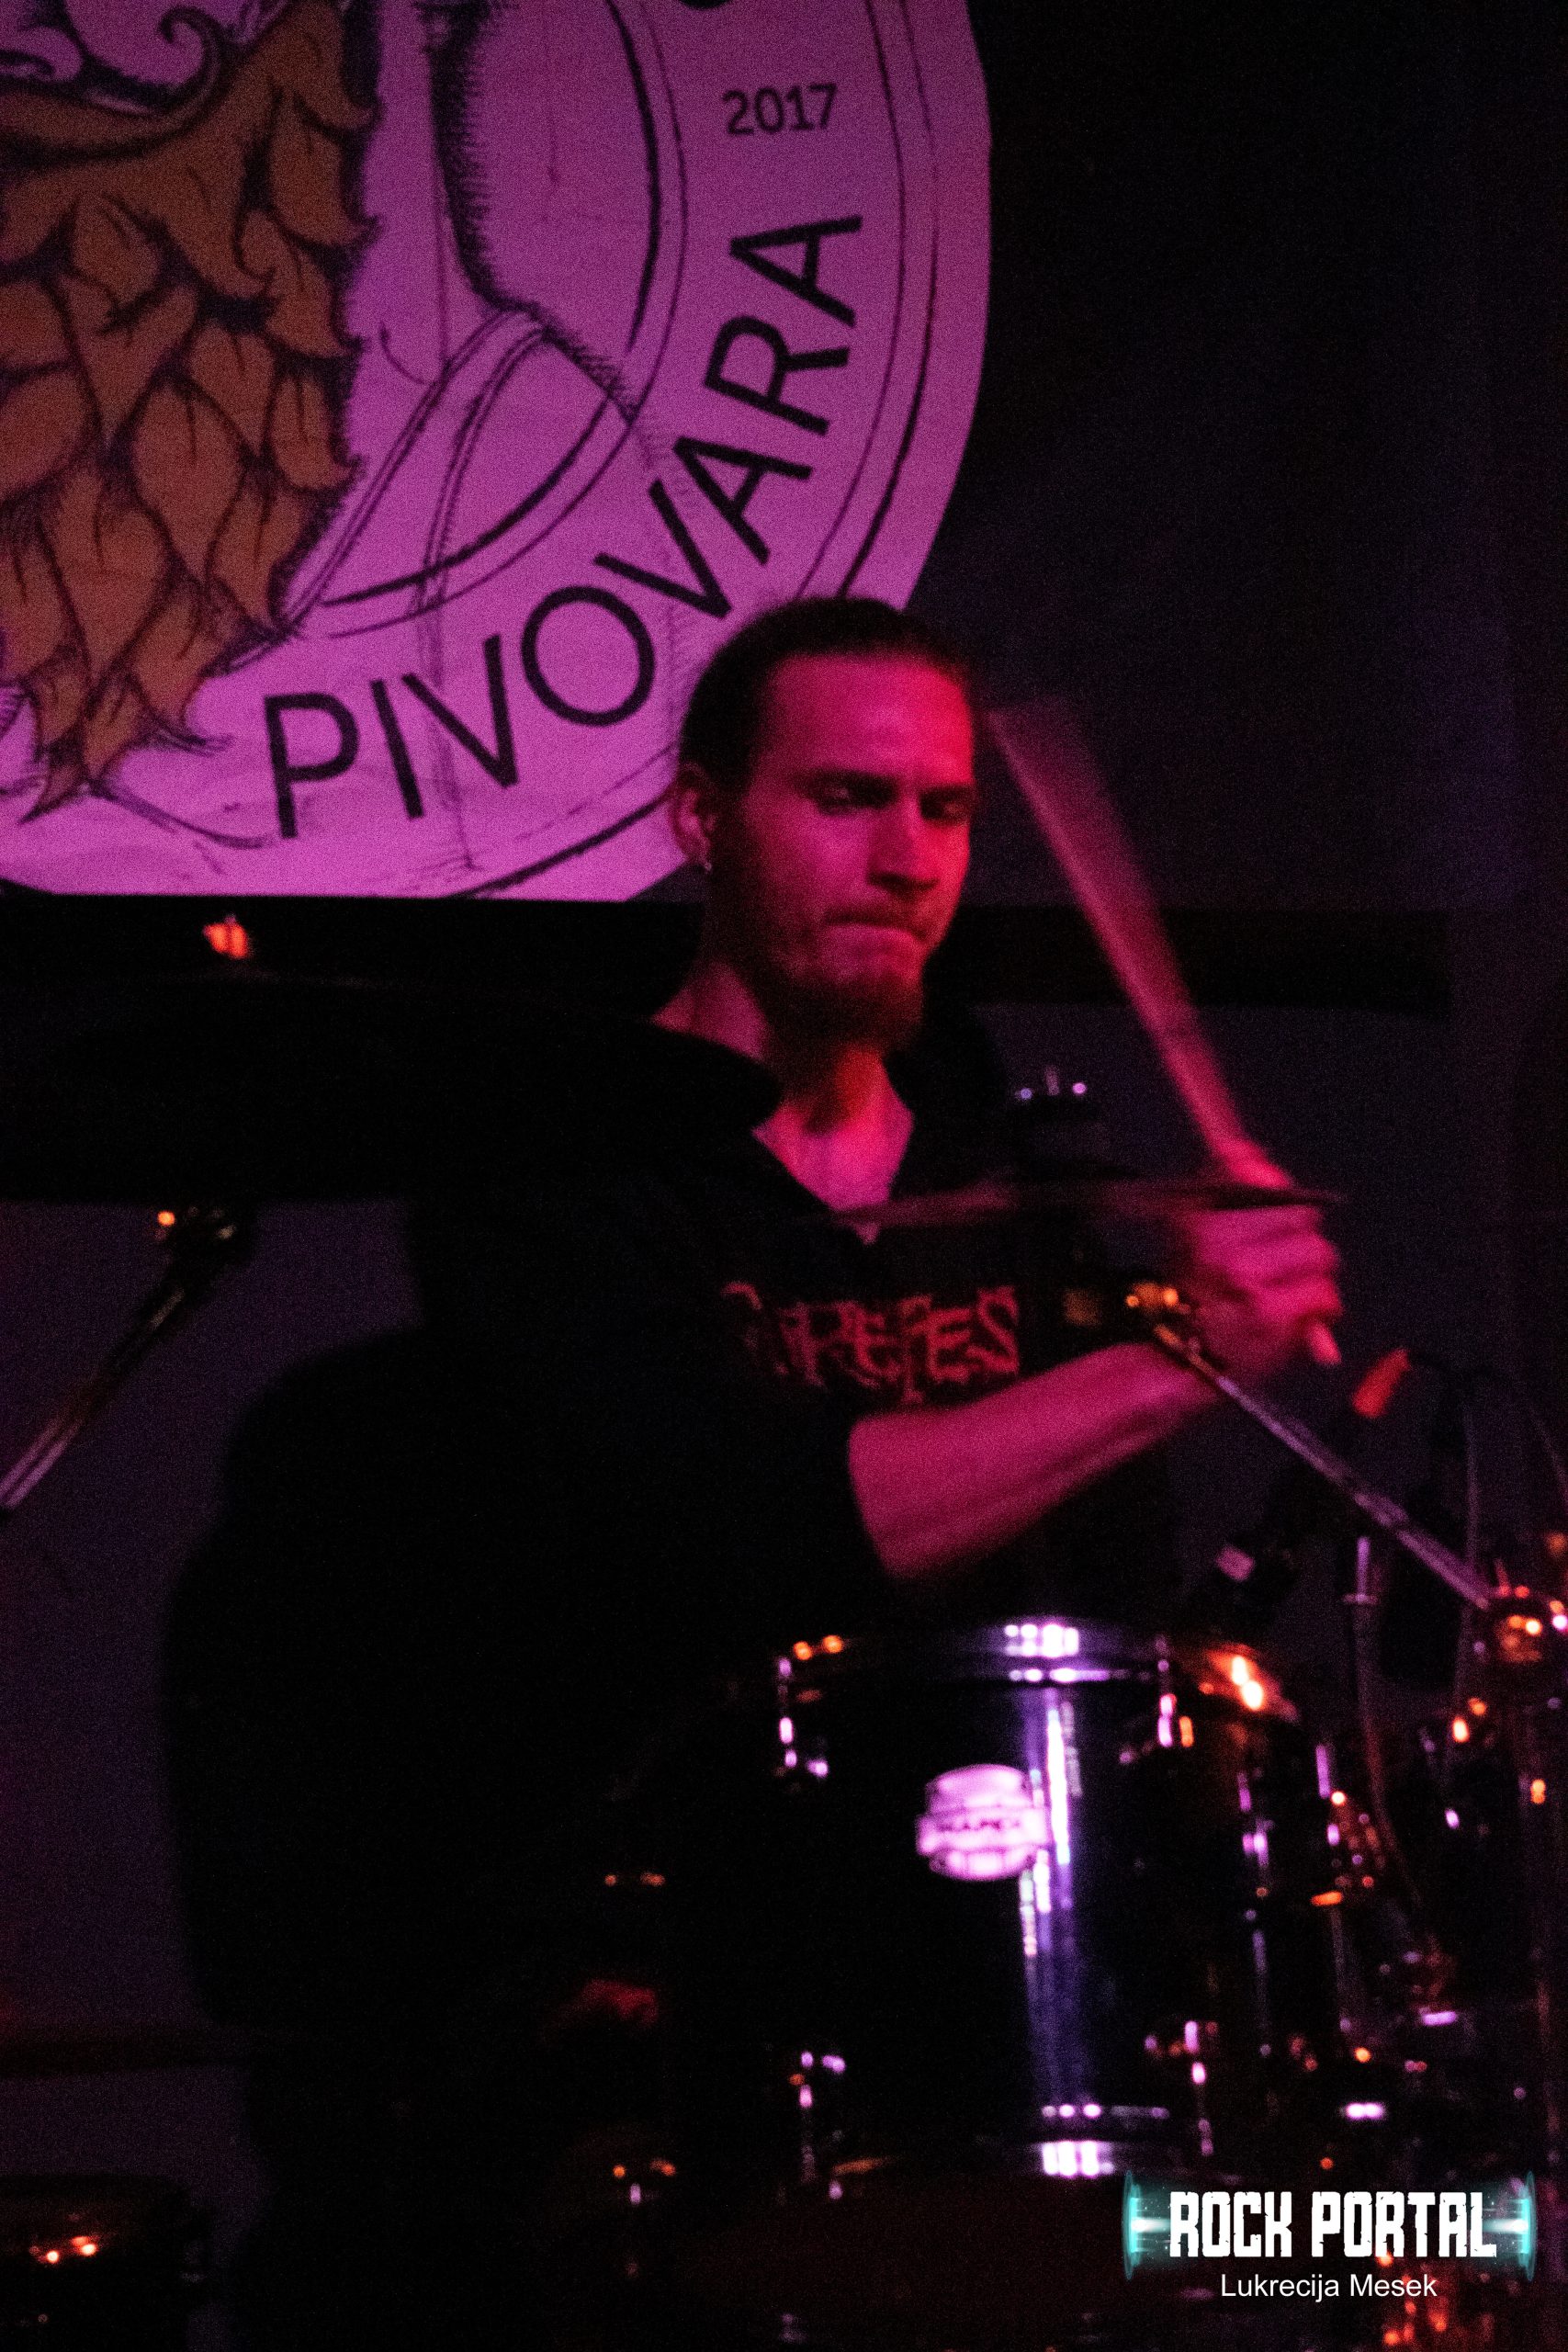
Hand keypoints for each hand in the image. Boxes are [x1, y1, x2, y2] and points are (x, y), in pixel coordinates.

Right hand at [1165, 1182, 1341, 1386]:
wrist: (1169, 1366)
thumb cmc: (1179, 1300)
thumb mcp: (1184, 1232)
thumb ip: (1217, 1186)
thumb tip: (1245, 1150)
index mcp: (1202, 1220)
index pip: (1265, 1184)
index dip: (1276, 1193)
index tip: (1270, 1204)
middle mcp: (1225, 1244)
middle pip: (1302, 1216)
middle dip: (1297, 1238)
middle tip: (1279, 1263)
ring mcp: (1252, 1280)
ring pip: (1319, 1255)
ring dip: (1310, 1275)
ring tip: (1286, 1293)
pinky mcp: (1275, 1314)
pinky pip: (1323, 1294)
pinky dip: (1318, 1309)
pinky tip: (1297, 1318)